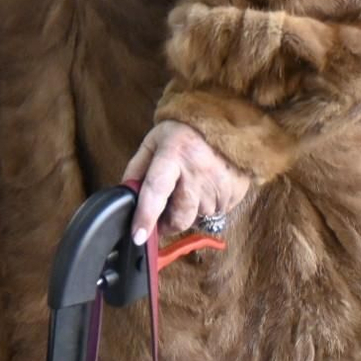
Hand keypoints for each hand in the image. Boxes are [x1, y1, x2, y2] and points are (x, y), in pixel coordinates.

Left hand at [123, 120, 250, 244]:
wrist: (225, 124)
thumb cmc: (183, 132)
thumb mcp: (153, 142)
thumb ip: (137, 169)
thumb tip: (126, 195)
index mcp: (173, 155)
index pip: (156, 190)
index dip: (146, 215)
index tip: (138, 236)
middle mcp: (198, 173)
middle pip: (179, 216)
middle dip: (166, 224)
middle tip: (161, 217)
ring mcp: (219, 186)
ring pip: (197, 217)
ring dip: (187, 212)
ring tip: (187, 188)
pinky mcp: (234, 194)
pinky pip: (215, 214)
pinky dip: (205, 207)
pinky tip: (204, 188)